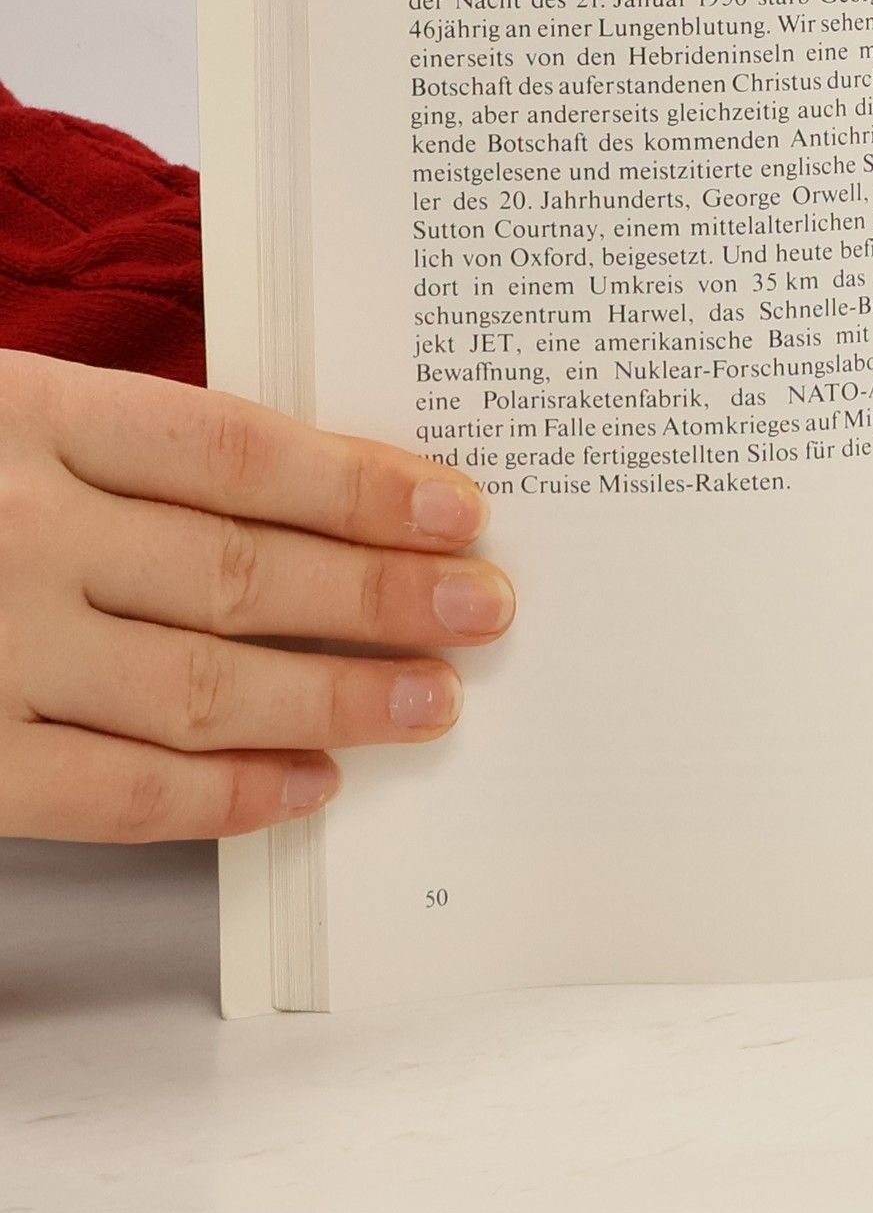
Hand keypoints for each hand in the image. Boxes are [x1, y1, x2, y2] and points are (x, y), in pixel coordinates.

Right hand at [0, 351, 512, 841]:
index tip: (457, 509)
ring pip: (203, 685)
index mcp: (23, 414)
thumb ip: (121, 446)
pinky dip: (229, 797)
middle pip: (243, 570)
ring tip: (434, 700)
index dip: (361, 485)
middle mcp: (12, 529)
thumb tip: (311, 492)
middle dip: (382, 596)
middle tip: (485, 612)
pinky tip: (313, 787)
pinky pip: (119, 793)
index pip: (236, 451)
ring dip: (338, 699)